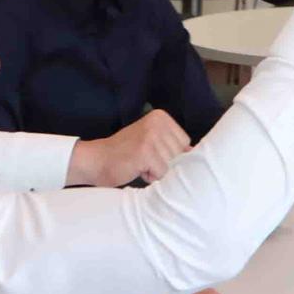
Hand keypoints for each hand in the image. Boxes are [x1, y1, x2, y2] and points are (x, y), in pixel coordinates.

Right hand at [69, 108, 189, 185]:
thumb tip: (198, 155)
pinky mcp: (145, 152)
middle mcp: (157, 123)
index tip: (150, 153)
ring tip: (139, 164)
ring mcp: (151, 137)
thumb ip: (173, 146)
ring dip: (158, 171)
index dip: (171, 156)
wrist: (94, 161)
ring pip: (173, 165)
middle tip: (143, 160)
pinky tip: (136, 169)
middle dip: (165, 164)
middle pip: (181, 155)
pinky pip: (162, 173)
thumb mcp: (152, 142)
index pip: (186, 144)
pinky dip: (151, 177)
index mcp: (161, 117)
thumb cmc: (126, 155)